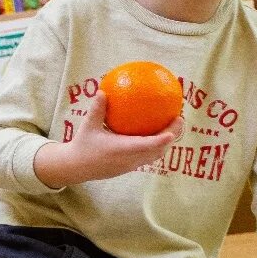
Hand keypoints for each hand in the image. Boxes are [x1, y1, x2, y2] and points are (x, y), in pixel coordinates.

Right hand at [35, 95, 182, 186]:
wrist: (77, 167)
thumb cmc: (83, 145)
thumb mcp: (88, 125)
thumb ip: (97, 108)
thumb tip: (104, 90)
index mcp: (121, 150)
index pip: (147, 145)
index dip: (162, 139)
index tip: (173, 129)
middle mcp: (130, 159)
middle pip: (158, 151)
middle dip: (172, 136)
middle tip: (179, 119)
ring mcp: (131, 165)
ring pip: (155, 155)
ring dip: (166, 142)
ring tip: (173, 126)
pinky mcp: (130, 167)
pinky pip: (149, 156)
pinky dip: (157, 146)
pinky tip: (157, 133)